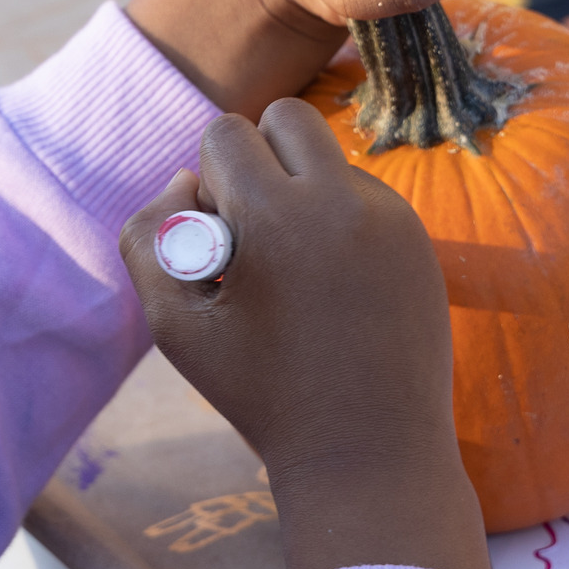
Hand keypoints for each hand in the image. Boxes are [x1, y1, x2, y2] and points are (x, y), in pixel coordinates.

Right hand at [120, 101, 489, 568]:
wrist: (367, 452)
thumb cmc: (259, 392)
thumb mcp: (174, 324)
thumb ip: (150, 235)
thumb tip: (185, 178)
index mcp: (276, 217)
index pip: (227, 133)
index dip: (207, 182)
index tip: (218, 243)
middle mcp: (342, 201)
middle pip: (287, 115)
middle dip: (259, 155)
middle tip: (252, 229)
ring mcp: (391, 218)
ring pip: (328, 157)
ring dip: (300, 190)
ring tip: (294, 274)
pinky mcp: (418, 239)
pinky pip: (364, 197)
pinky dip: (339, 223)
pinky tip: (334, 290)